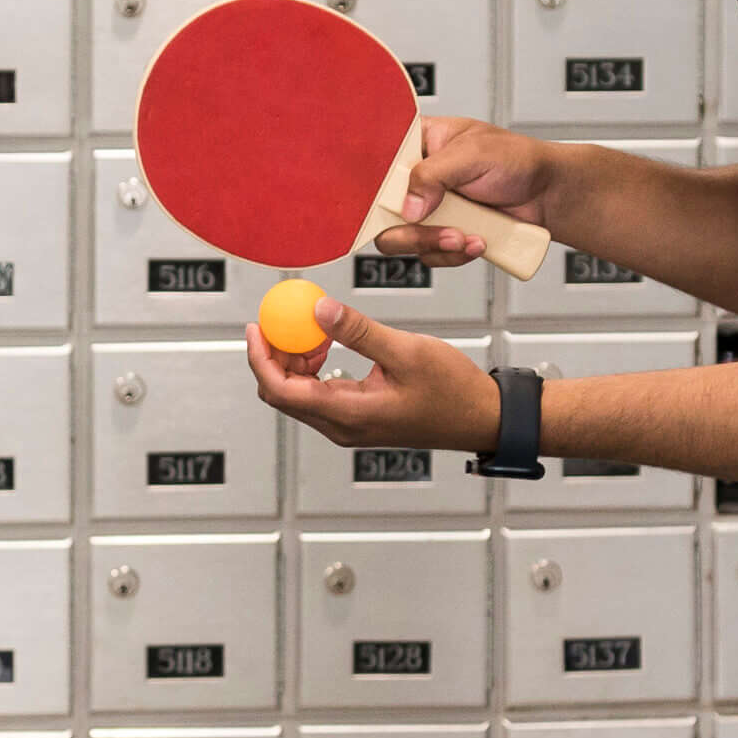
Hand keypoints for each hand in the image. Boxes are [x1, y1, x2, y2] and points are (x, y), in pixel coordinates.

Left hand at [242, 297, 501, 453]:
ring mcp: (349, 426)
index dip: (260, 359)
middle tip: (278, 319)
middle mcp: (342, 427)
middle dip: (273, 356)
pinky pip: (320, 395)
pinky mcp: (358, 420)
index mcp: (348, 415)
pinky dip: (314, 368)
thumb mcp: (406, 351)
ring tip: (313, 328)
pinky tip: (329, 345)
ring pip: (299, 395)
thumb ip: (358, 331)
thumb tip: (317, 309)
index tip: (256, 326)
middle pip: (283, 395)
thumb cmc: (452, 390)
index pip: (280, 392)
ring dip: (295, 360)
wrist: (480, 418)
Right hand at [372, 119, 564, 269]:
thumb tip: (409, 205)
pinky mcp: (441, 234)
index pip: (376, 161)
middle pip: (381, 210)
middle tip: (432, 224)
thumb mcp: (474, 154)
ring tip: (466, 236)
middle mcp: (416, 176)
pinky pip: (429, 255)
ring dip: (434, 243)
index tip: (384, 200)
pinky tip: (476, 241)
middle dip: (409, 227)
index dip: (371, 184)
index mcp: (417, 143)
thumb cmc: (516, 160)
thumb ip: (435, 174)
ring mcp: (428, 208)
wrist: (546, 196)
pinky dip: (453, 254)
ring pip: (402, 239)